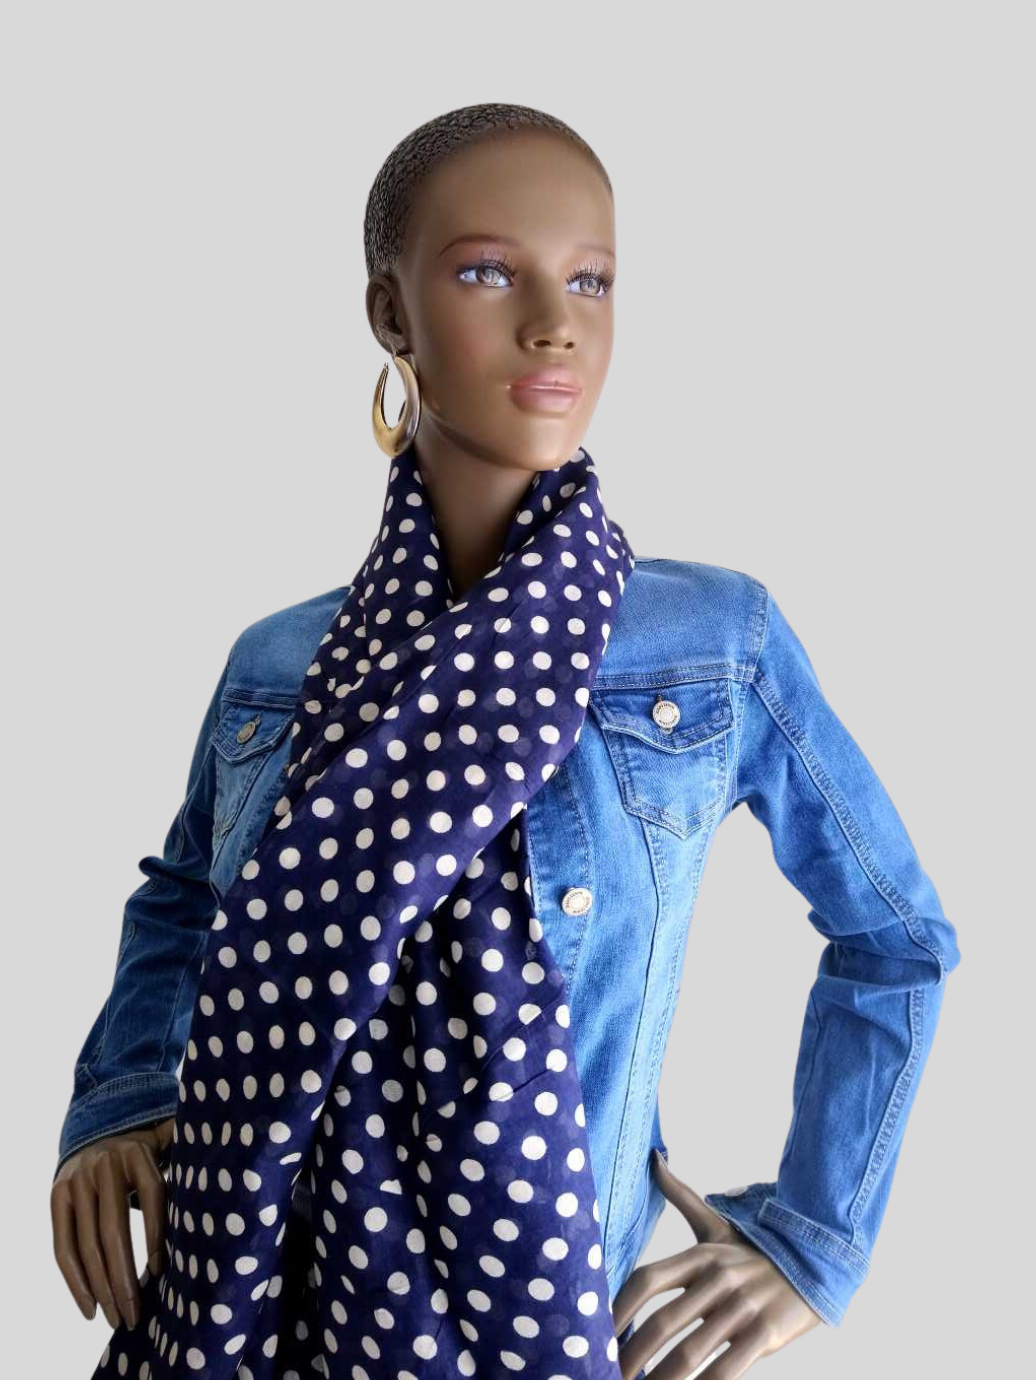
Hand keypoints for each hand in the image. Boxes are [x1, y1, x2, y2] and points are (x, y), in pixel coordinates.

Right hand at [50, 1116, 174, 1328]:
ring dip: (100, 1288)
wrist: (93, 1134)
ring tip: (116, 1319)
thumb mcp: (166, 1141)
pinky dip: (74, 1282)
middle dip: (123, 1278)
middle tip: (135, 1315)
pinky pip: (62, 1246)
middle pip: (113, 1229)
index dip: (156, 1233)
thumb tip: (229, 1152)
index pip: (151, 1193)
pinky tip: (90, 1309)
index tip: (159, 1272)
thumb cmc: (144, 1152)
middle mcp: (104, 1164)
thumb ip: (189, 1149)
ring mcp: (76, 1180)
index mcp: (137, 1151)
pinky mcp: (56, 1197)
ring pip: (86, 1244)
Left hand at [611, 1150, 821, 1377]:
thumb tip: (653, 1158)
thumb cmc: (757, 1250)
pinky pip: (727, 1368)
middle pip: (662, 1323)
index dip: (618, 1307)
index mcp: (700, 1254)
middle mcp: (717, 1279)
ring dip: (661, 1379)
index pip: (646, 1279)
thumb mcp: (717, 1225)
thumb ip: (680, 1195)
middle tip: (609, 1372)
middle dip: (631, 1355)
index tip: (597, 1331)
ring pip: (691, 1353)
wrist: (819, 1261)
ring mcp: (742, 1307)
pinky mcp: (766, 1334)